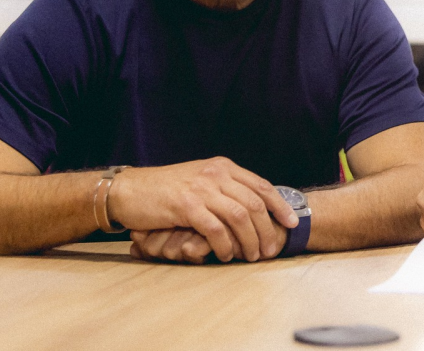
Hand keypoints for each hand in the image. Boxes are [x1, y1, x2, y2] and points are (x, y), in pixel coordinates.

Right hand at [106, 157, 297, 262]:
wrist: (131, 190)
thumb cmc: (166, 190)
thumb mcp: (200, 180)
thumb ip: (224, 188)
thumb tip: (252, 207)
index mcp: (222, 167)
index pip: (260, 186)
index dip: (279, 205)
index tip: (292, 222)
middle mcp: (215, 175)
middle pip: (254, 203)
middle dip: (267, 229)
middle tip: (270, 249)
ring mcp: (201, 189)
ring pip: (239, 216)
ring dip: (249, 240)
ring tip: (251, 256)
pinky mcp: (186, 206)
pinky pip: (215, 229)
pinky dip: (225, 245)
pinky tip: (225, 256)